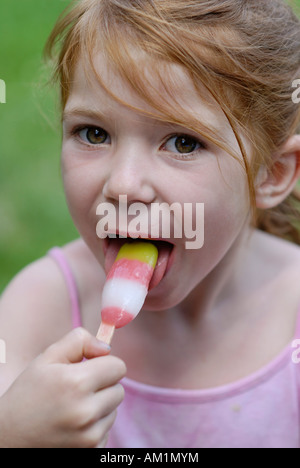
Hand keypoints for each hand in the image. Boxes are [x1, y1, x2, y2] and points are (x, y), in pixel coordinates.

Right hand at [0, 328, 125, 447]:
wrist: (8, 437)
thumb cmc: (28, 393)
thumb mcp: (47, 358)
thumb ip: (79, 342)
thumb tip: (106, 347)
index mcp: (76, 383)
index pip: (118, 367)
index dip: (105, 364)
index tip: (91, 368)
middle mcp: (85, 412)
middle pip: (119, 390)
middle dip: (103, 386)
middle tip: (78, 390)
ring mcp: (89, 436)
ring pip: (113, 411)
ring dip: (99, 407)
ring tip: (71, 409)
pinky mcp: (91, 452)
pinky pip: (106, 431)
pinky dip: (94, 426)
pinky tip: (72, 426)